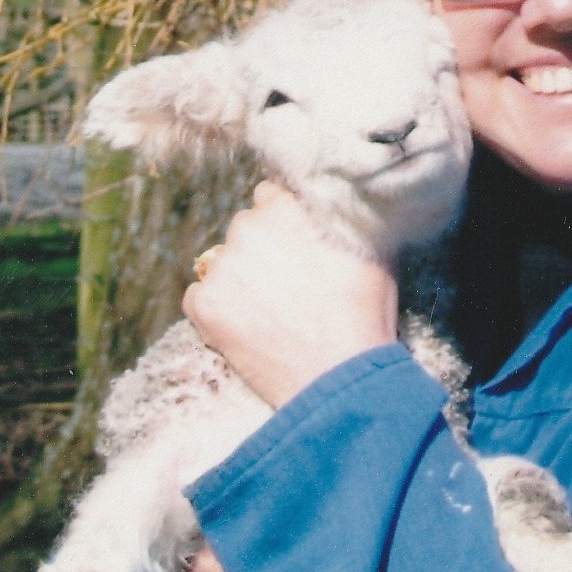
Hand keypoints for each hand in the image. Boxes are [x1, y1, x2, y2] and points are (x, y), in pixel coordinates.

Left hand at [182, 181, 399, 408]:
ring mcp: (222, 266)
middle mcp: (248, 227)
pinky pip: (199, 296)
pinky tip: (247, 327)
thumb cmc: (363, 312)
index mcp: (287, 206)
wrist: (339, 375)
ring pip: (222, 262)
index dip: (285, 222)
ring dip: (240, 277)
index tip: (297, 244)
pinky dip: (217, 309)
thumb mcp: (372, 248)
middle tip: (287, 281)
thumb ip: (343, 217)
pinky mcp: (203, 304)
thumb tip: (339, 203)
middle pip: (245, 227)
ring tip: (270, 311)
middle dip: (262, 248)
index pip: (271, 196)